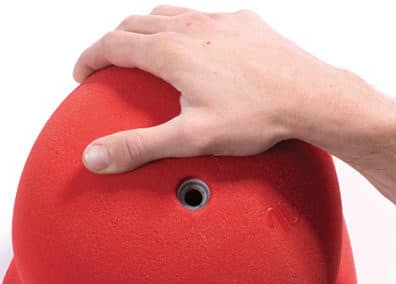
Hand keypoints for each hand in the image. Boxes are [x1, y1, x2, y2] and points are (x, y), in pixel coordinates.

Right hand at [74, 5, 369, 172]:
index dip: (90, 58)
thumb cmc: (257, 117)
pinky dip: (185, 29)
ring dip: (147, 30)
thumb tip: (95, 157)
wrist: (313, 97)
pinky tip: (198, 51)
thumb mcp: (190, 139)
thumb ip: (139, 147)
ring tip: (144, 52)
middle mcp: (191, 27)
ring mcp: (220, 22)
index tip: (83, 73)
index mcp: (170, 51)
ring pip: (168, 14)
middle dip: (113, 42)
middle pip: (135, 24)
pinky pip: (204, 18)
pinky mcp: (246, 23)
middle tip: (107, 64)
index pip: (113, 44)